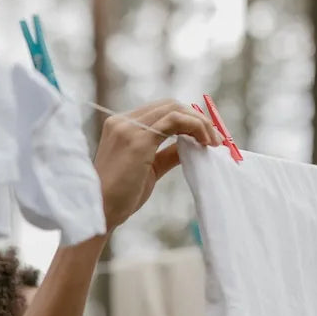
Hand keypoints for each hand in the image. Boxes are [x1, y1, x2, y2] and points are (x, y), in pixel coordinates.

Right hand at [94, 100, 219, 231]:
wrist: (101, 211)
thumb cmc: (121, 196)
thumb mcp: (149, 169)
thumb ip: (168, 153)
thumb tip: (192, 145)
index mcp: (121, 125)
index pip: (161, 110)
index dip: (187, 118)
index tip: (206, 135)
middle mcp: (122, 121)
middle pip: (170, 104)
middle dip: (197, 118)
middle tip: (215, 138)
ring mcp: (129, 128)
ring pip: (175, 109)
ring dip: (199, 122)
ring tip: (213, 141)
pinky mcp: (138, 139)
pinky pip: (175, 121)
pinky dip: (195, 127)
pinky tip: (204, 142)